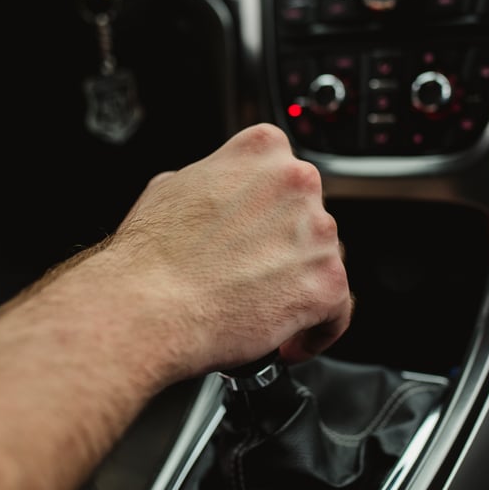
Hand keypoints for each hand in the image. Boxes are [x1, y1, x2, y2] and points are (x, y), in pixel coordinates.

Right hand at [108, 123, 352, 381]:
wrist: (149, 306)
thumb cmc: (151, 254)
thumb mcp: (169, 187)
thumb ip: (210, 182)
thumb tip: (214, 195)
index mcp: (262, 150)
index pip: (285, 175)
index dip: (271, 211)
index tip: (260, 232)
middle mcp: (297, 182)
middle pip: (309, 218)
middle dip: (286, 248)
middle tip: (254, 274)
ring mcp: (318, 233)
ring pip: (326, 261)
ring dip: (300, 284)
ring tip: (263, 308)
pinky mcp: (327, 283)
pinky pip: (338, 309)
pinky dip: (318, 329)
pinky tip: (288, 339)